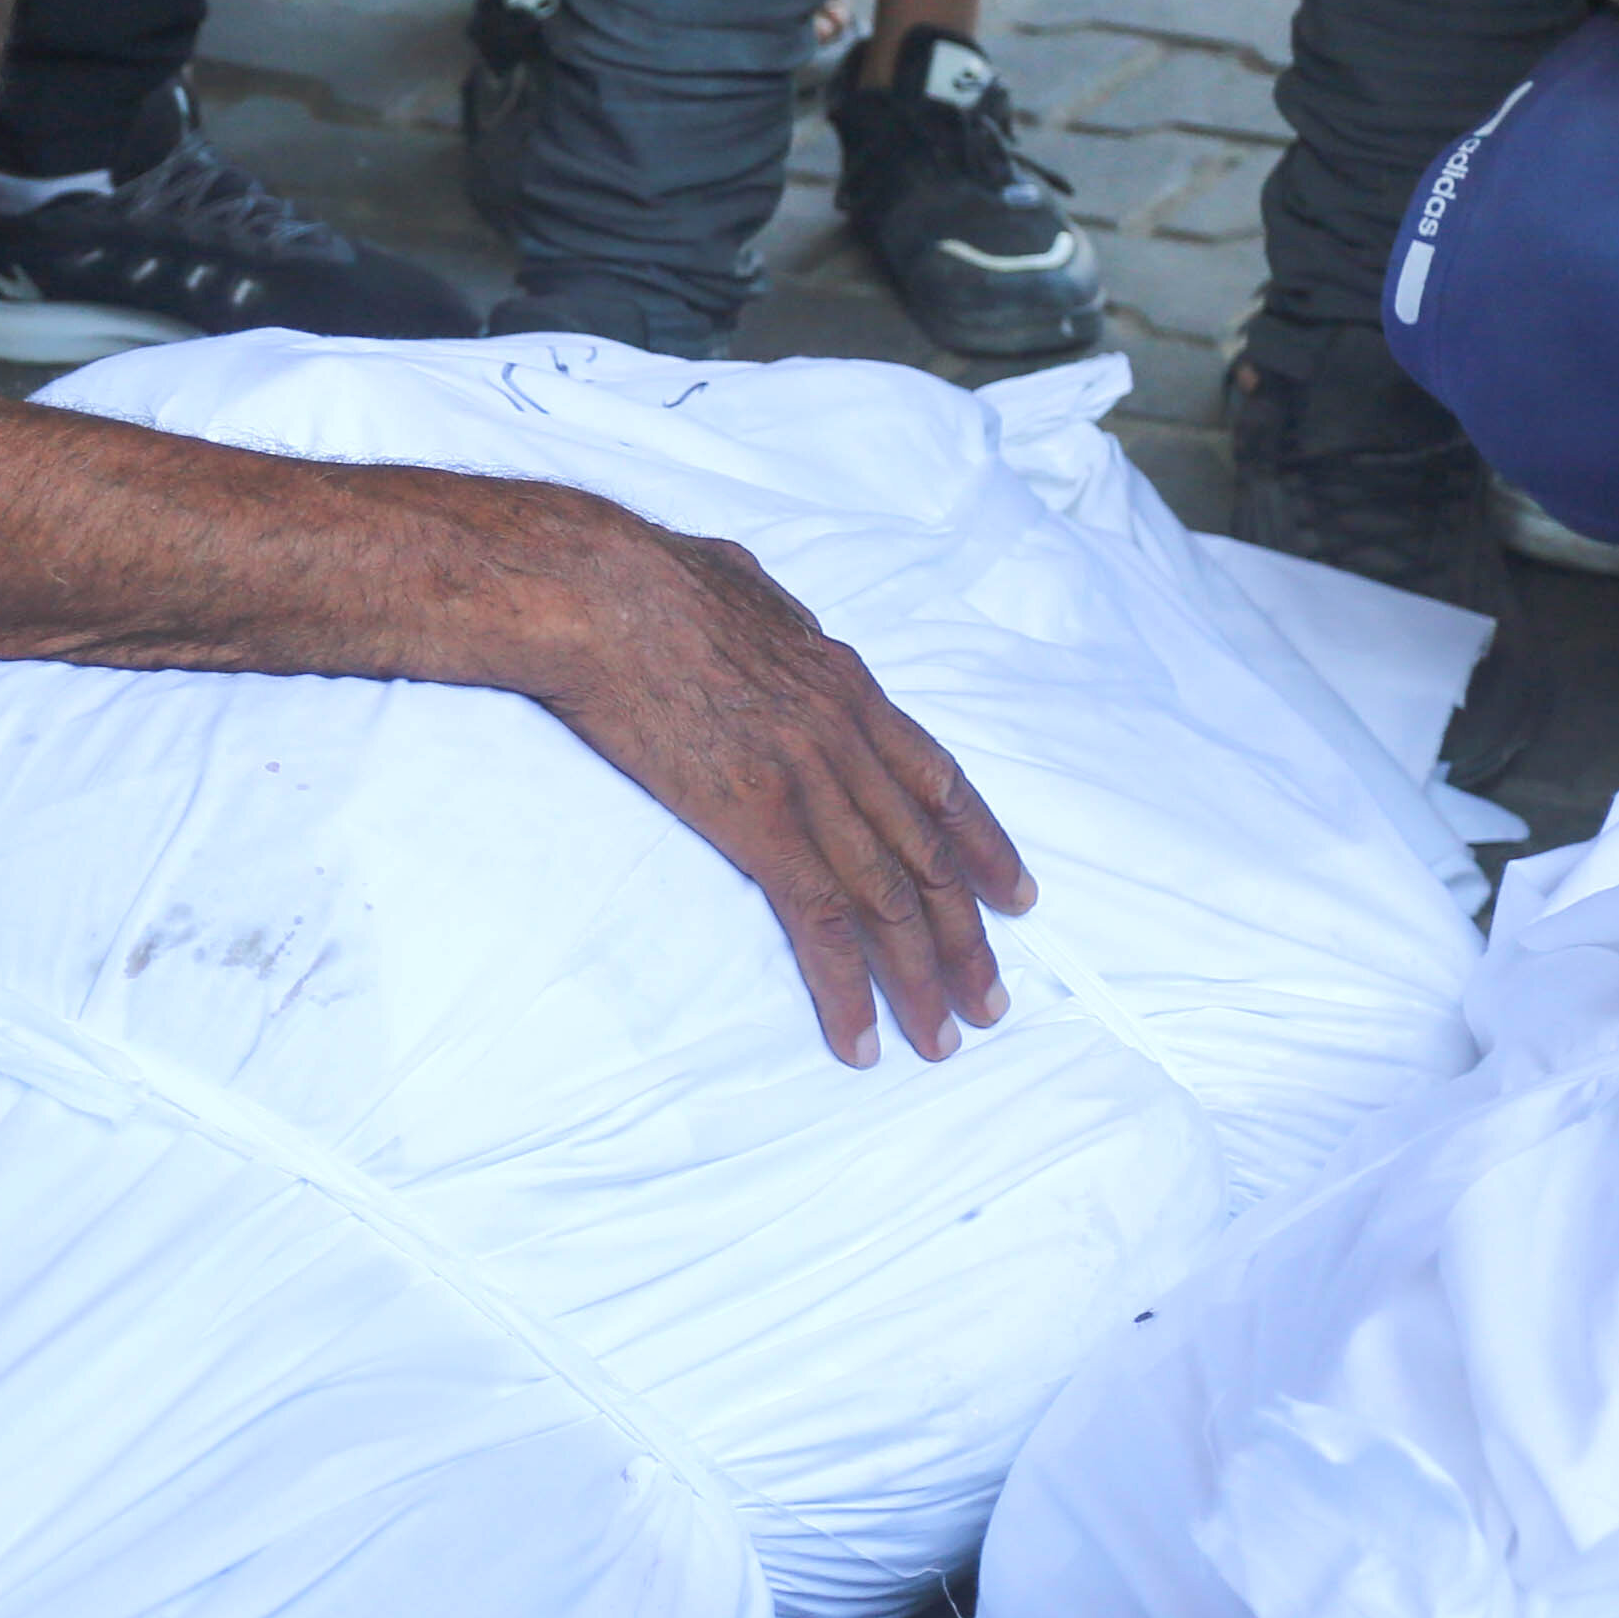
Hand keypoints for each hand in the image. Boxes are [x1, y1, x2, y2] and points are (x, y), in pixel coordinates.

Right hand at [541, 527, 1034, 1064]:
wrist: (602, 594)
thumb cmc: (649, 577)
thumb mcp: (742, 581)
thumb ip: (773, 616)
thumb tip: (768, 612)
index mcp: (846, 684)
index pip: (939, 782)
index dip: (984, 846)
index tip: (1016, 895)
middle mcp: (847, 740)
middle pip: (927, 857)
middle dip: (967, 937)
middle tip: (991, 1000)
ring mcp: (809, 785)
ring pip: (889, 901)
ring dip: (922, 978)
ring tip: (943, 1039)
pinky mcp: (757, 825)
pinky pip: (820, 923)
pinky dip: (846, 988)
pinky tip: (860, 1038)